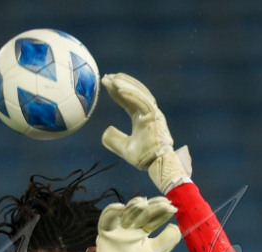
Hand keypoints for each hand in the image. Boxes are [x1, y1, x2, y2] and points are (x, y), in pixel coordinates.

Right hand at [76, 196, 180, 251]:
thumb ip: (166, 241)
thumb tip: (175, 226)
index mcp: (143, 230)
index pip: (154, 219)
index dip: (162, 213)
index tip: (172, 207)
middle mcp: (131, 226)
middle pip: (142, 212)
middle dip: (152, 206)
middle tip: (163, 202)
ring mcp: (118, 226)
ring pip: (126, 212)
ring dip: (134, 207)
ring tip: (143, 203)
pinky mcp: (105, 229)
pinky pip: (107, 218)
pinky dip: (111, 211)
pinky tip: (120, 207)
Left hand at [101, 73, 192, 193]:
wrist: (156, 164)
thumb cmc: (143, 158)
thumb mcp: (124, 148)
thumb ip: (114, 139)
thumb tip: (105, 132)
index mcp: (142, 118)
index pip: (128, 101)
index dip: (117, 93)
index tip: (106, 85)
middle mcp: (148, 113)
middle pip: (134, 93)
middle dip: (120, 84)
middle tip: (106, 77)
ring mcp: (153, 113)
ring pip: (138, 93)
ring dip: (125, 85)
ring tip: (111, 79)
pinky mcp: (155, 116)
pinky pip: (142, 101)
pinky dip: (131, 94)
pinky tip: (119, 89)